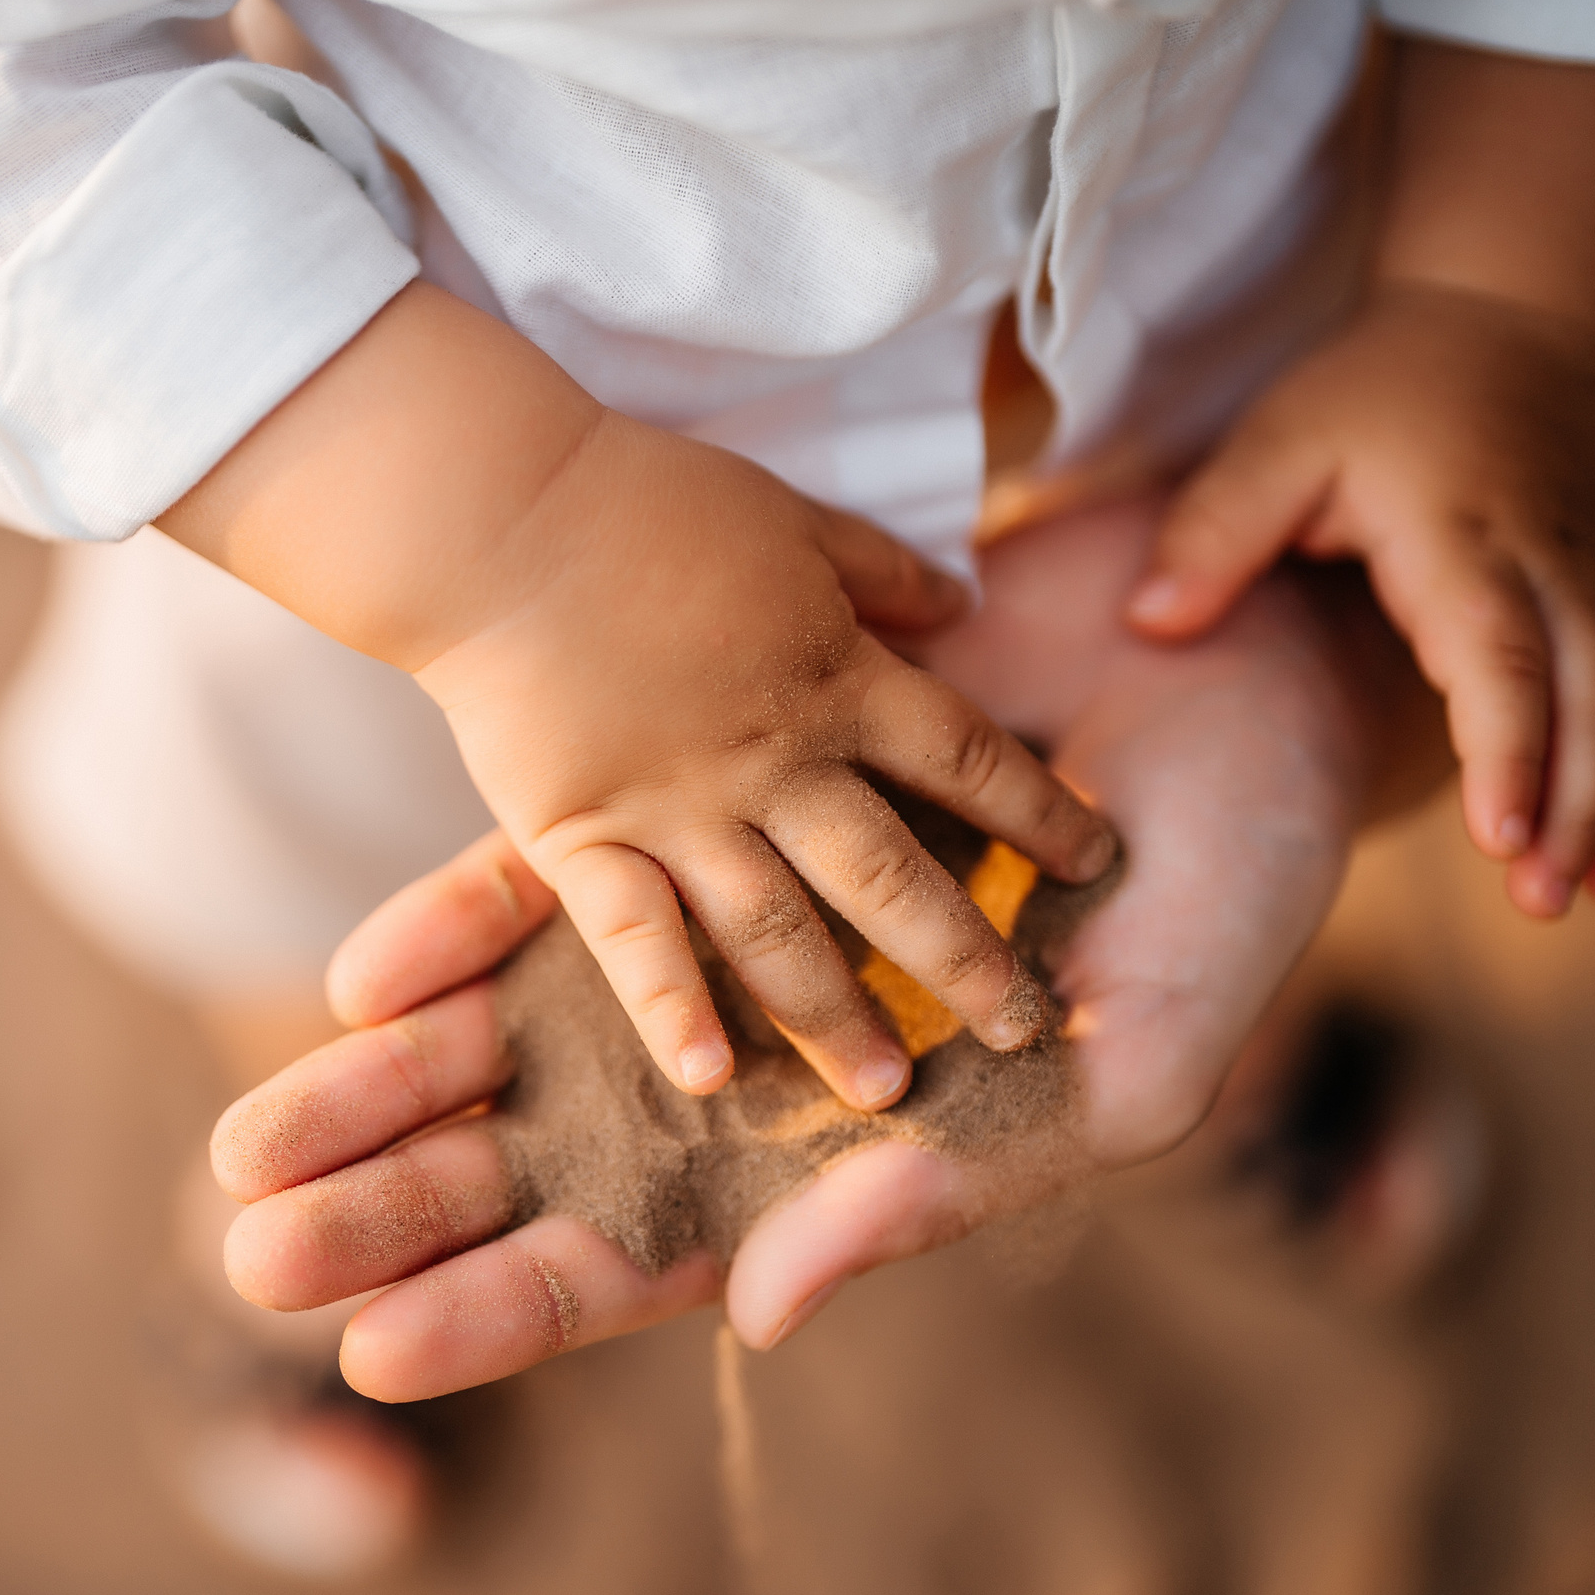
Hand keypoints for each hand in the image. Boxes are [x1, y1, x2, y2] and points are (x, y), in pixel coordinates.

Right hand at [162, 282, 1114, 1111]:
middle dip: (968, 960)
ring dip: (839, 1017)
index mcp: (838, 675)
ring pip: (780, 931)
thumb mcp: (790, 516)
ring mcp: (680, 807)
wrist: (498, 515)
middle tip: (1027, 1033)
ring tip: (889, 1094)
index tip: (1096, 861)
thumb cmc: (642, 499)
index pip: (970, 758)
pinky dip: (671, 1009)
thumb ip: (880, 570)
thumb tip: (963, 602)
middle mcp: (777, 759)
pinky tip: (708, 1081)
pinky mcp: (584, 833)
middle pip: (895, 875)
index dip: (1040, 813)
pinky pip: (635, 939)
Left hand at [215, 501, 1373, 1399]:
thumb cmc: (1236, 891)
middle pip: (545, 1169)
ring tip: (243, 1151)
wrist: (1238, 671)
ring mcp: (722, 938)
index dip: (518, 1315)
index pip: (655, 1265)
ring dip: (387, 1094)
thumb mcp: (1131, 1064)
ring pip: (520, 1043)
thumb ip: (950, 1191)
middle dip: (403, 1215)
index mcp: (855, 1154)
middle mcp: (762, 1064)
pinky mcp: (706, 818)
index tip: (373, 1351)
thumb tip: (762, 1317)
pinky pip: (558, 891)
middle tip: (254, 1250)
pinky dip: (461, 936)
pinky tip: (355, 981)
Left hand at [1126, 283, 1594, 915]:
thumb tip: (1150, 621)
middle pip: (1594, 695)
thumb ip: (1213, 531)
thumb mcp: (1274, 440)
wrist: (1496, 311)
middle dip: (1579, 807)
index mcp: (1464, 538)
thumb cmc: (1370, 388)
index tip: (1503, 837)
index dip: (1511, 749)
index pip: (1502, 659)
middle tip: (1544, 904)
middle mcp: (1556, 560)